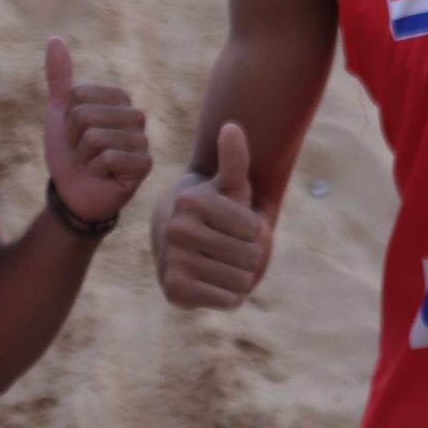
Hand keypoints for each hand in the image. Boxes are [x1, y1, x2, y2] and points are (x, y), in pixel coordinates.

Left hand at [44, 37, 151, 224]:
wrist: (75, 194)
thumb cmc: (70, 154)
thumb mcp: (59, 114)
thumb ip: (59, 78)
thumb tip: (54, 38)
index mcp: (118, 99)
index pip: (78, 95)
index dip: (67, 119)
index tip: (75, 135)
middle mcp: (135, 116)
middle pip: (85, 115)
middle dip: (74, 139)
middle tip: (83, 153)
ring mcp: (142, 140)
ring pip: (95, 138)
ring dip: (83, 157)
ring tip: (93, 164)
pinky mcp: (144, 165)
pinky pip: (107, 158)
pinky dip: (95, 171)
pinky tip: (104, 177)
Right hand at [158, 122, 269, 310]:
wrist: (178, 245)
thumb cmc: (214, 211)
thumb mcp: (229, 185)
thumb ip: (235, 159)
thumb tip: (232, 126)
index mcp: (192, 201)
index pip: (255, 229)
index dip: (253, 231)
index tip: (232, 225)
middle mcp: (177, 229)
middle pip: (251, 256)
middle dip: (248, 256)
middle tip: (228, 249)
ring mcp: (173, 260)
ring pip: (241, 280)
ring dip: (239, 277)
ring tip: (221, 265)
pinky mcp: (174, 289)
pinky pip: (227, 300)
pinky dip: (228, 296)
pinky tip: (213, 284)